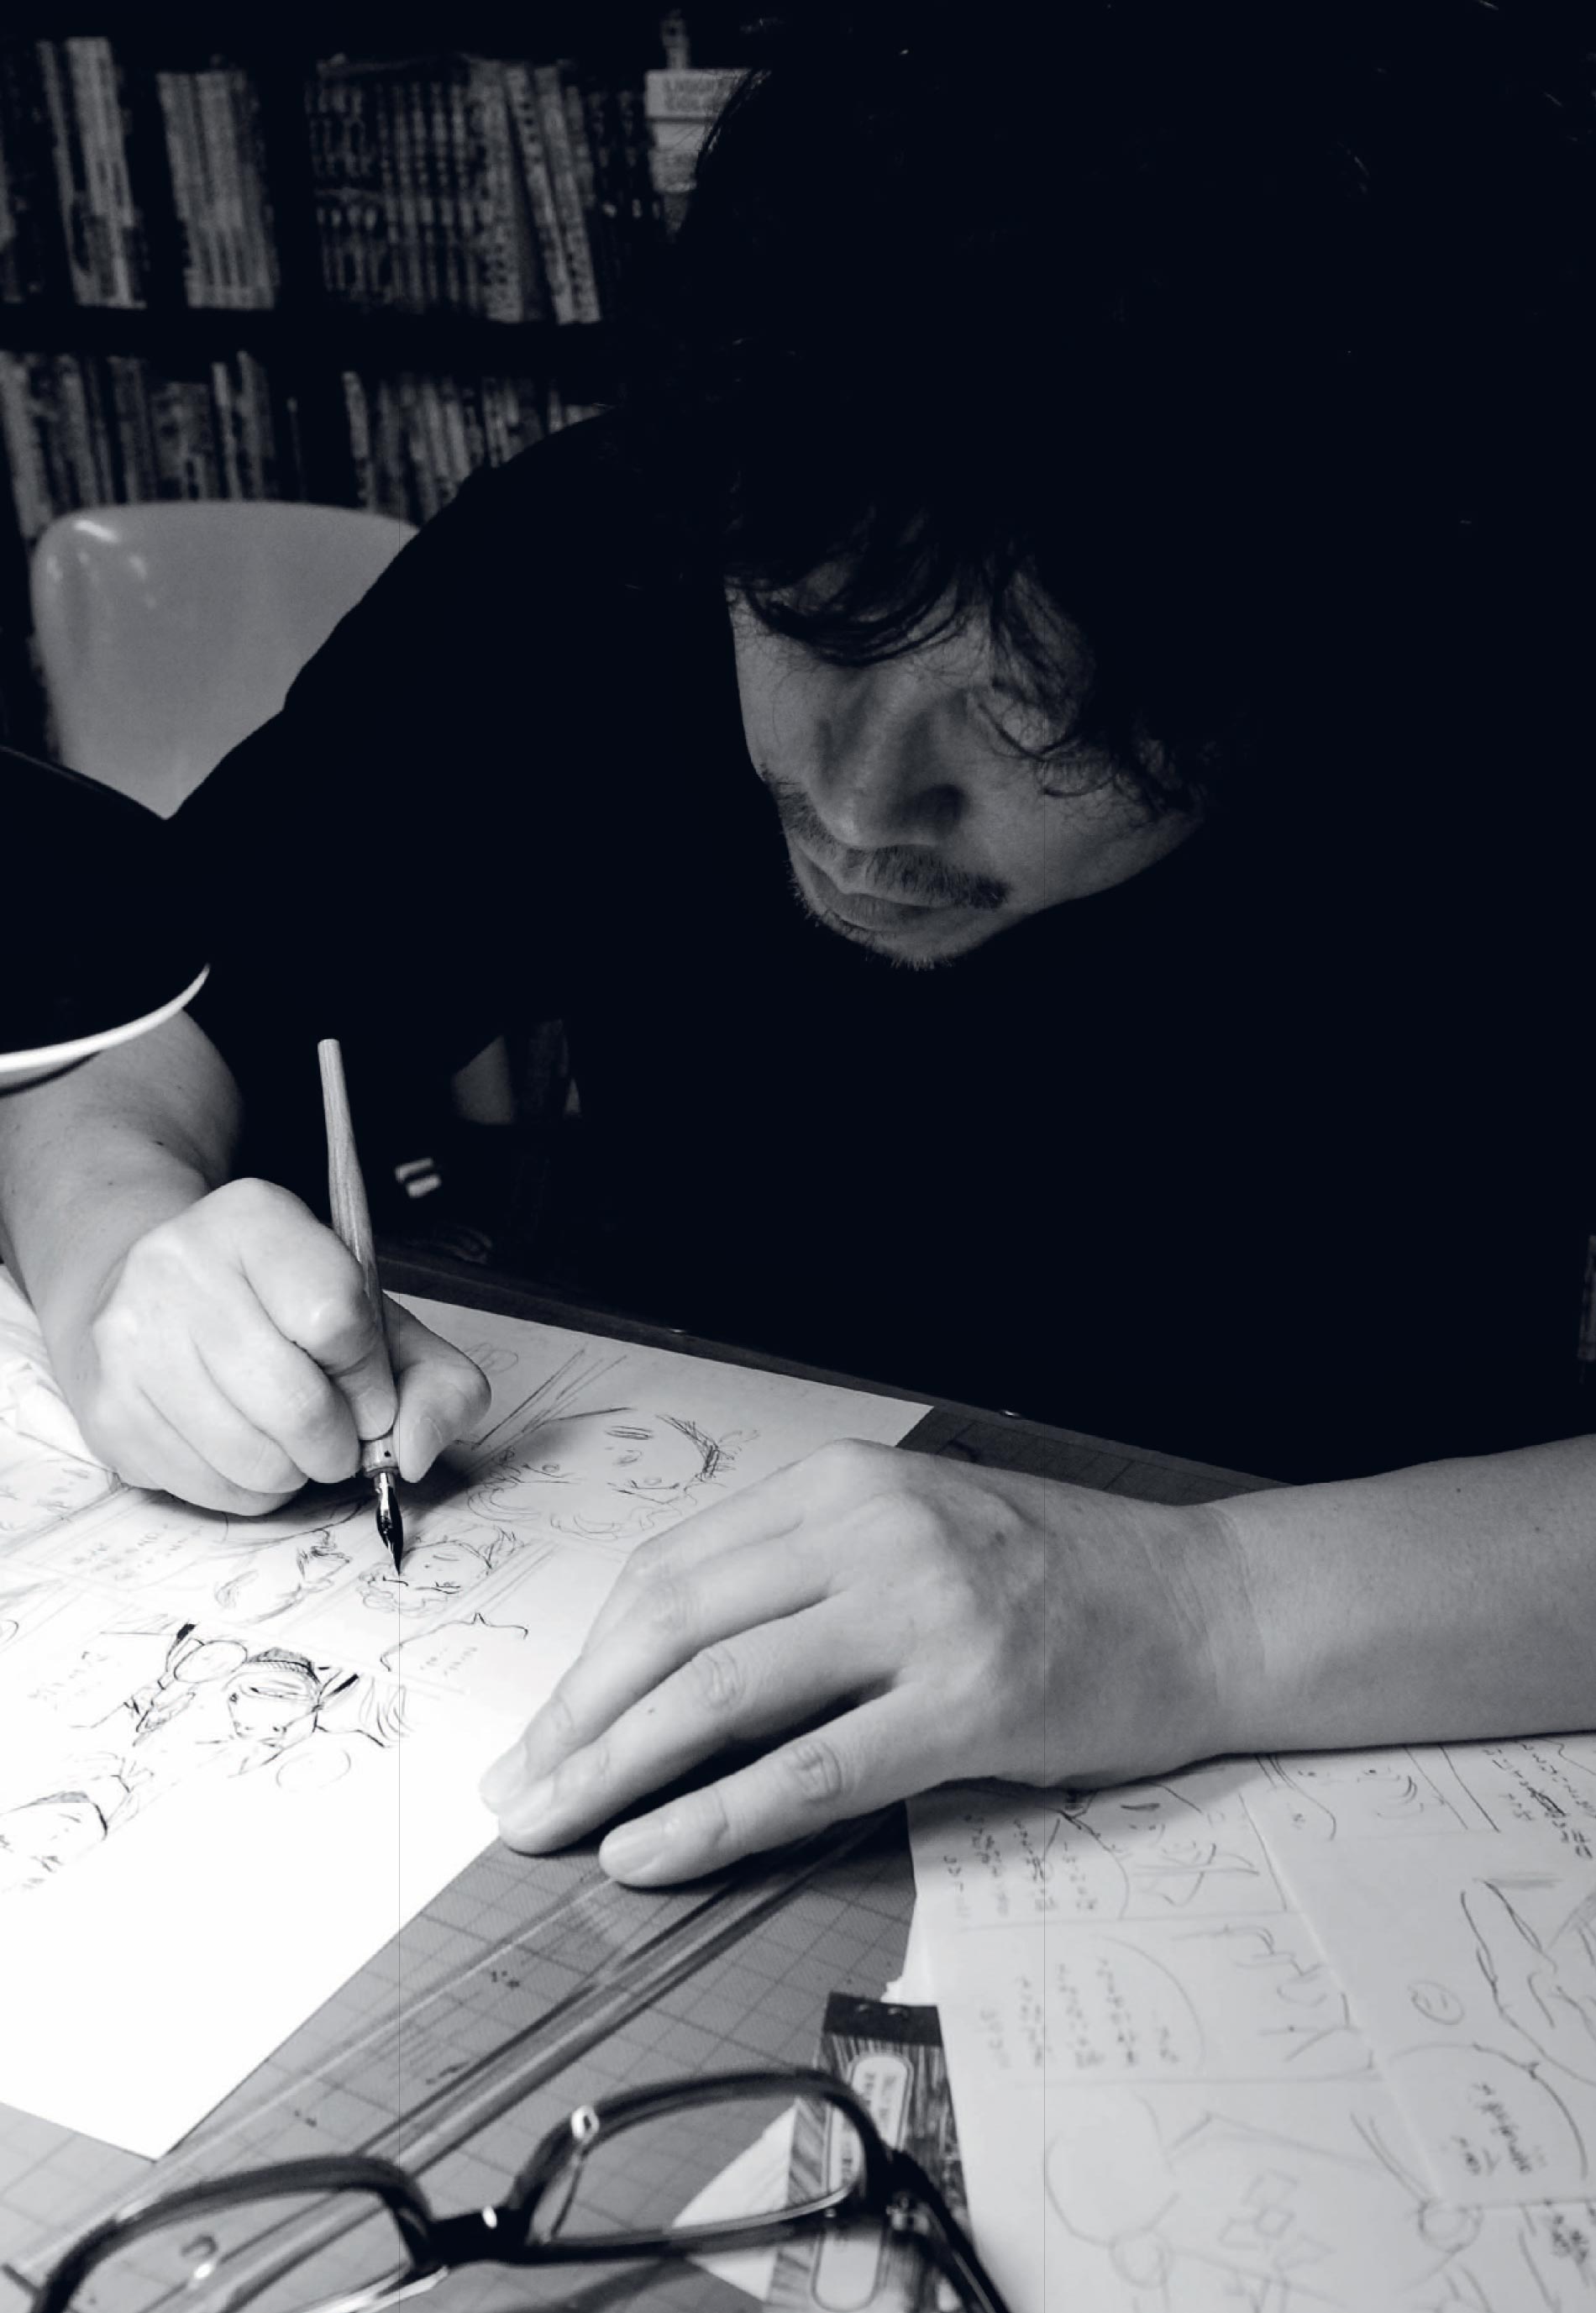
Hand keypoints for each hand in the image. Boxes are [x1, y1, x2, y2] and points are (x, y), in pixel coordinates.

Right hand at [57, 1177, 489, 1513]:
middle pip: (295, 1403)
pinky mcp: (108, 1408)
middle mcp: (179, 1266)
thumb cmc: (275, 1305)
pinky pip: (208, 1489)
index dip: (370, 1379)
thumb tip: (413, 1454)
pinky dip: (247, 1489)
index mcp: (255, 1219)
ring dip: (295, 1472)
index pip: (338, 1320)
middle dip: (339, 1443)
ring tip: (289, 1440)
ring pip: (253, 1459)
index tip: (369, 1390)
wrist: (147, 1290)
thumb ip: (433, 1377)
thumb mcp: (369, 1312)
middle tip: (338, 1436)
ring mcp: (131, 1339)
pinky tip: (242, 1446)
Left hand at [479, 1439, 1250, 1883]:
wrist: (1205, 1606)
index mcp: (840, 1485)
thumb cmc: (1053, 1579)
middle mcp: (868, 1531)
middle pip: (671, 1627)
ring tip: (551, 1829)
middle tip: (514, 1791)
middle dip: (574, 1720)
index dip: (586, 1661)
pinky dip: (712, 1817)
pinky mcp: (968, 1702)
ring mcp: (920, 1611)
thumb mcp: (911, 1536)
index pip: (670, 1573)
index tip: (539, 1730)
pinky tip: (650, 1852)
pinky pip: (809, 1770)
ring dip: (613, 1770)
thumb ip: (798, 1581)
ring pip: (718, 1693)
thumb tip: (657, 1677)